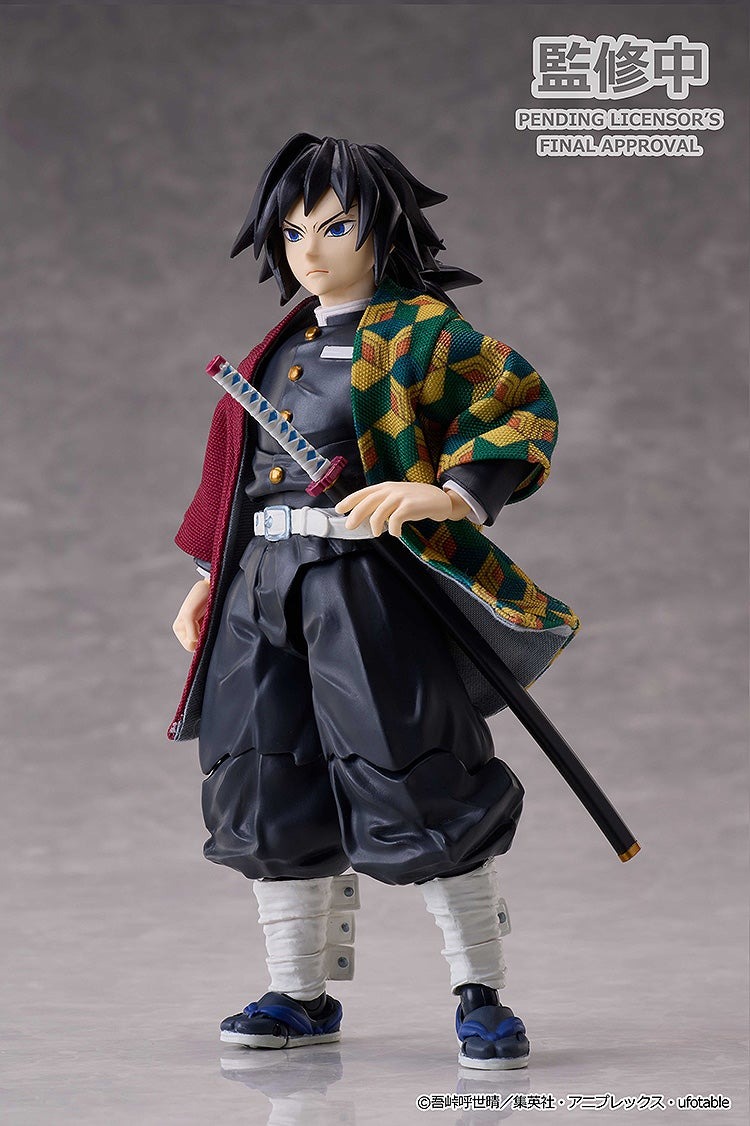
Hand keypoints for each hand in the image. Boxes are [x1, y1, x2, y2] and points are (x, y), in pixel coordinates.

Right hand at [172, 579, 209, 651]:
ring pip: (206, 641)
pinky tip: (216, 620)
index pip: (190, 646)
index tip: (201, 625)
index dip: (197, 639)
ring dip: (210, 633)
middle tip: (208, 622)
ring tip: (211, 619)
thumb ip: (190, 630)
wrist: (214, 584)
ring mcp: (200, 628)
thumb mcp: (189, 613)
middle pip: (198, 645)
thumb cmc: (200, 595)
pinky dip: (215, 631)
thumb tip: (196, 641)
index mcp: (180, 628)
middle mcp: (189, 630)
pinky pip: (213, 636)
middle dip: (204, 637)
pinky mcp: (210, 625)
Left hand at [334, 482, 471, 536]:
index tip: (339, 509)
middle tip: (350, 526)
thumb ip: (383, 503)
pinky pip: (395, 519)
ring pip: (379, 512)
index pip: (363, 492)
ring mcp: (401, 497)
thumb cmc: (418, 500)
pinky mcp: (410, 506)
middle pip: (367, 501)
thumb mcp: (398, 497)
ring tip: (377, 533)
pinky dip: (393, 529)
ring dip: (375, 525)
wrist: (441, 499)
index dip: (349, 500)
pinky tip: (396, 533)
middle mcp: (391, 490)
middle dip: (356, 514)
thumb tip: (366, 517)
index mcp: (386, 487)